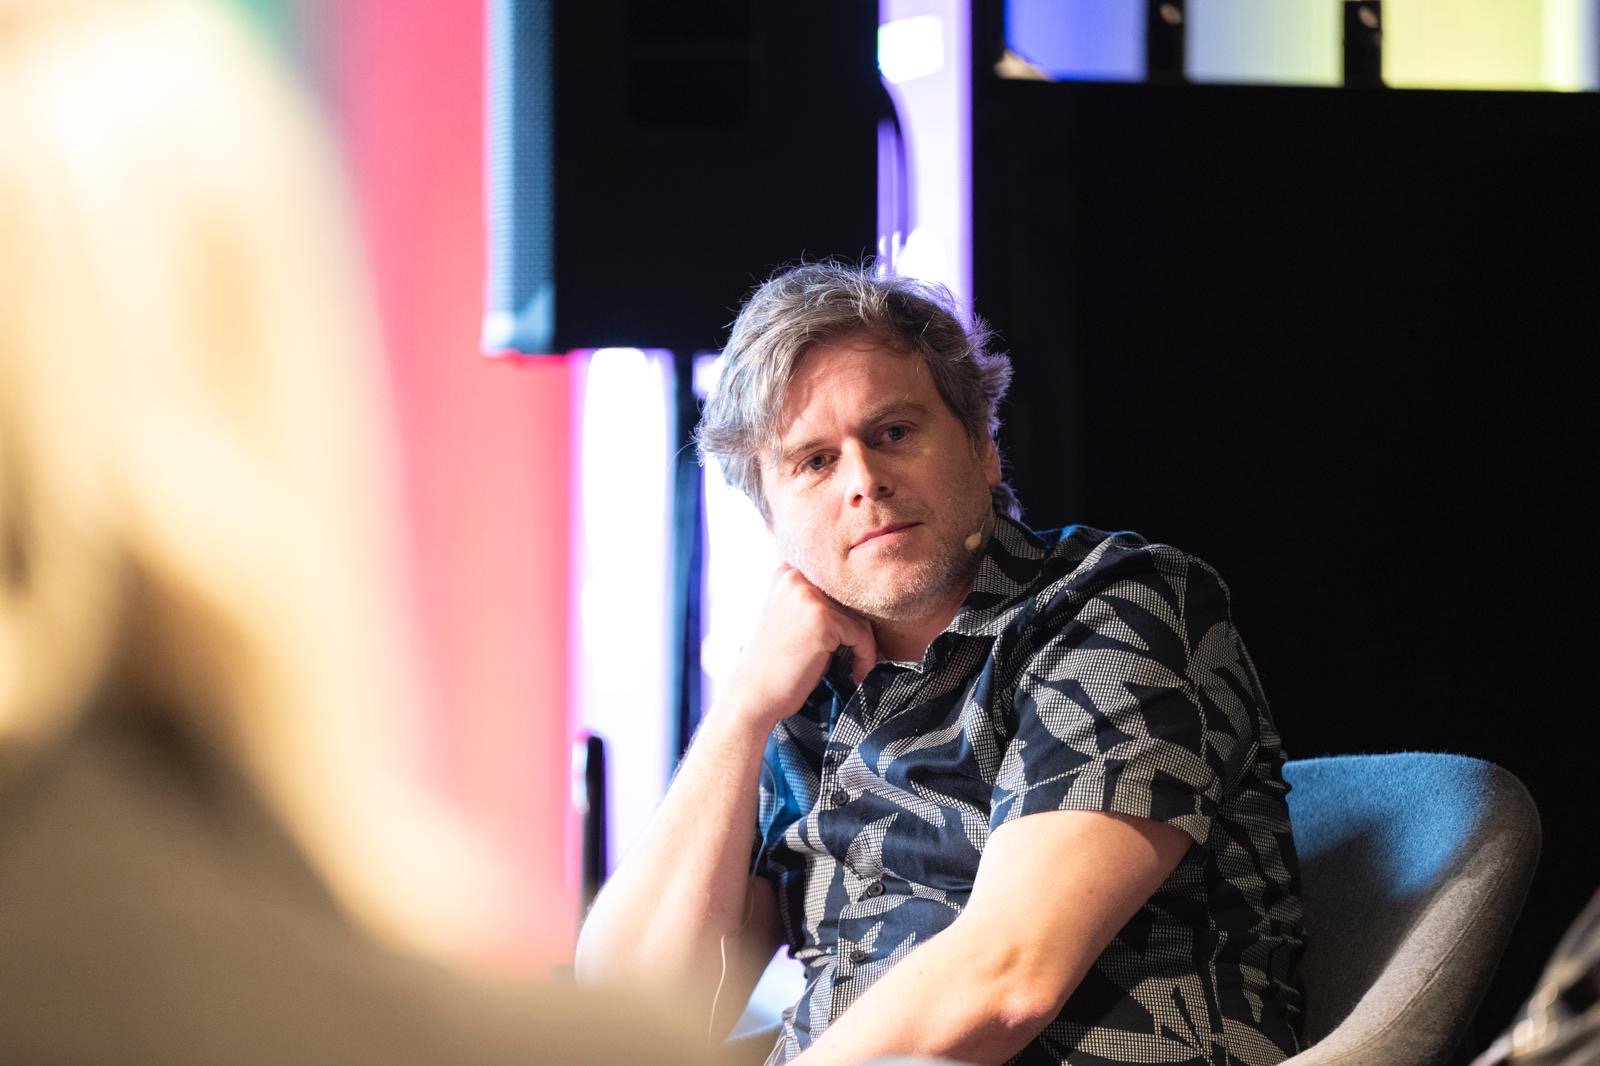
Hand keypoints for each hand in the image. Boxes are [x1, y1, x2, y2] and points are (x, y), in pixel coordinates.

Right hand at [717, 564, 876, 732]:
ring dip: (862, 647)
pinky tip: (856, 674)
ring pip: (858, 618)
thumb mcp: (790, 618)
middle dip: (855, 632)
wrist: (753, 696)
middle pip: (848, 600)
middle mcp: (795, 578)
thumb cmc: (774, 664)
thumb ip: (816, 603)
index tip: (852, 640)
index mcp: (786, 573)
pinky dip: (865, 657)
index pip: (834, 586)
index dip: (845, 615)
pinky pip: (861, 635)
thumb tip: (860, 604)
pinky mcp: (823, 619)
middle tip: (857, 657)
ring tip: (855, 669)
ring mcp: (809, 596)